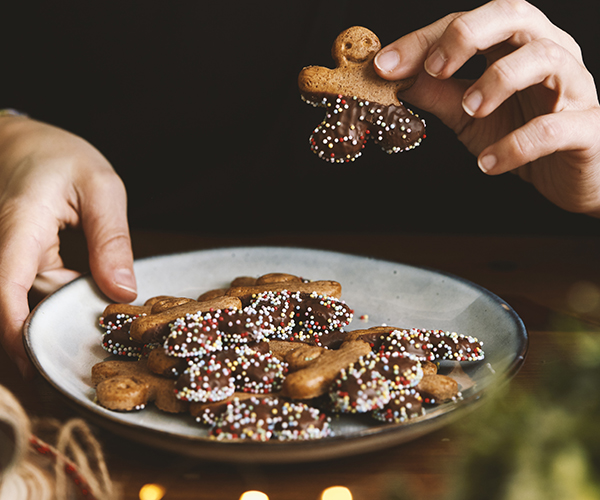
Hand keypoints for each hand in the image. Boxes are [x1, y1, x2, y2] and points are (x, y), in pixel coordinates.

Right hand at [0, 116, 136, 376]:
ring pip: (23, 298)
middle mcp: (1, 245)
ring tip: (95, 311)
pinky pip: (29, 287)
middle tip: (89, 343)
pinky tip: (84, 289)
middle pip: (10, 304)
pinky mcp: (12, 258)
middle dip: (43, 330)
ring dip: (55, 310)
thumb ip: (112, 240)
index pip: (4, 289)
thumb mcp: (101, 188)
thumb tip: (122, 292)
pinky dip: (56, 294)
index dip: (14, 332)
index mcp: (19, 227)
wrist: (21, 140)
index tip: (38, 362)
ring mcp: (4, 253)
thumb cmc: (59, 155)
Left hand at [374, 0, 599, 215]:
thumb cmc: (519, 133)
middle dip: (467, 36)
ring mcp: (573, 87)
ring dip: (498, 80)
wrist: (568, 175)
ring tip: (468, 111)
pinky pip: (553, 127)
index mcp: (515, 44)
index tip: (386, 66)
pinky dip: (516, 145)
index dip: (424, 39)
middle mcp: (548, 53)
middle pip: (514, 16)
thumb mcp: (467, 113)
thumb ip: (436, 92)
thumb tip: (394, 78)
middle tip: (434, 69)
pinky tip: (488, 163)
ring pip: (543, 59)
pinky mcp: (587, 128)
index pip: (468, 21)